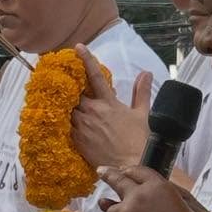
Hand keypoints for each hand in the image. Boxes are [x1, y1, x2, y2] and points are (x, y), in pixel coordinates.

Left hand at [71, 46, 153, 171]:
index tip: (78, 47)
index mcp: (108, 102)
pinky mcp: (76, 140)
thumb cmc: (138, 140)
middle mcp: (92, 111)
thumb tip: (146, 73)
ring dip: (69, 108)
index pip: (95, 76)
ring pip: (68, 110)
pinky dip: (66, 123)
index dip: (86, 59)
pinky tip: (67, 124)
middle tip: (74, 91)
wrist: (131, 164)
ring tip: (72, 110)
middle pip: (75, 94)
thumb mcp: (142, 113)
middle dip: (74, 92)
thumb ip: (141, 92)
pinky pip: (65, 127)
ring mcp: (82, 126)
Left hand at [98, 164, 206, 211]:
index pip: (139, 172)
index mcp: (157, 186)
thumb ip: (170, 194)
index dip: (130, 171)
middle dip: (109, 175)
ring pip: (111, 210)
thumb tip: (153, 192)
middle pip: (118, 181)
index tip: (123, 170)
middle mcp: (138, 196)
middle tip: (101, 171)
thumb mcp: (186, 204)